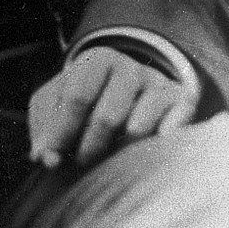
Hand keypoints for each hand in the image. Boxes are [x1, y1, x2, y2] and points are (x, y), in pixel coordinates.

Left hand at [27, 46, 196, 168]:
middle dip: (89, 149)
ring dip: (119, 155)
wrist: (130, 91)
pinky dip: (155, 151)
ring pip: (138, 130)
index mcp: (97, 60)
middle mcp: (130, 68)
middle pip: (108, 117)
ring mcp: (159, 85)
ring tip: (108, 164)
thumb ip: (44, 127)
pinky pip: (171, 134)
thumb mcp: (55, 103)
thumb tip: (45, 158)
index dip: (62, 133)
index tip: (51, 160)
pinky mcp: (184, 103)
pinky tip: (143, 160)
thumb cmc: (84, 103)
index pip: (77, 97)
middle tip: (81, 167)